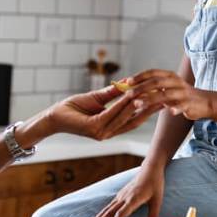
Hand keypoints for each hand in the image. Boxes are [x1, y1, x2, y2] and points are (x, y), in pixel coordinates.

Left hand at [47, 84, 162, 140]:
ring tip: (148, 95)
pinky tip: (129, 96)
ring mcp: (101, 133)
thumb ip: (112, 93)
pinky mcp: (93, 128)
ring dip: (136, 106)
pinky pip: (111, 115)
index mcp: (110, 128)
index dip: (147, 110)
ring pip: (123, 118)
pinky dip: (121, 105)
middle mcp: (108, 133)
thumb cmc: (74, 108)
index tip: (159, 98)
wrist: (55, 116)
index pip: (133, 119)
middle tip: (162, 98)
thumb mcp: (97, 98)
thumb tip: (128, 83)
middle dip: (148, 109)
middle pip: (133, 121)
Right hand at [85, 163, 164, 216]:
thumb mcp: (157, 200)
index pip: (121, 214)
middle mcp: (124, 198)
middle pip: (108, 212)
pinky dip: (101, 214)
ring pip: (106, 210)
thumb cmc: (155, 184)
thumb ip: (153, 215)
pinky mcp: (120, 196)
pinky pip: (108, 206)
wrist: (150, 169)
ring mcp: (120, 196)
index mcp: (133, 199)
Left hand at [131, 69, 212, 120]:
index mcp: (169, 76)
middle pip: (157, 82)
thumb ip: (151, 88)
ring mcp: (183, 92)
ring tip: (139, 104)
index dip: (140, 76)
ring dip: (151, 99)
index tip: (127, 82)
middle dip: (141, 88)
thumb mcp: (166, 89)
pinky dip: (177, 108)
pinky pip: (183, 105)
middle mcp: (176, 82)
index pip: (152, 72)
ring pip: (166, 94)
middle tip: (129, 95)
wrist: (203, 102)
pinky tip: (171, 112)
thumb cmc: (180, 95)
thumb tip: (131, 88)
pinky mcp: (190, 103)